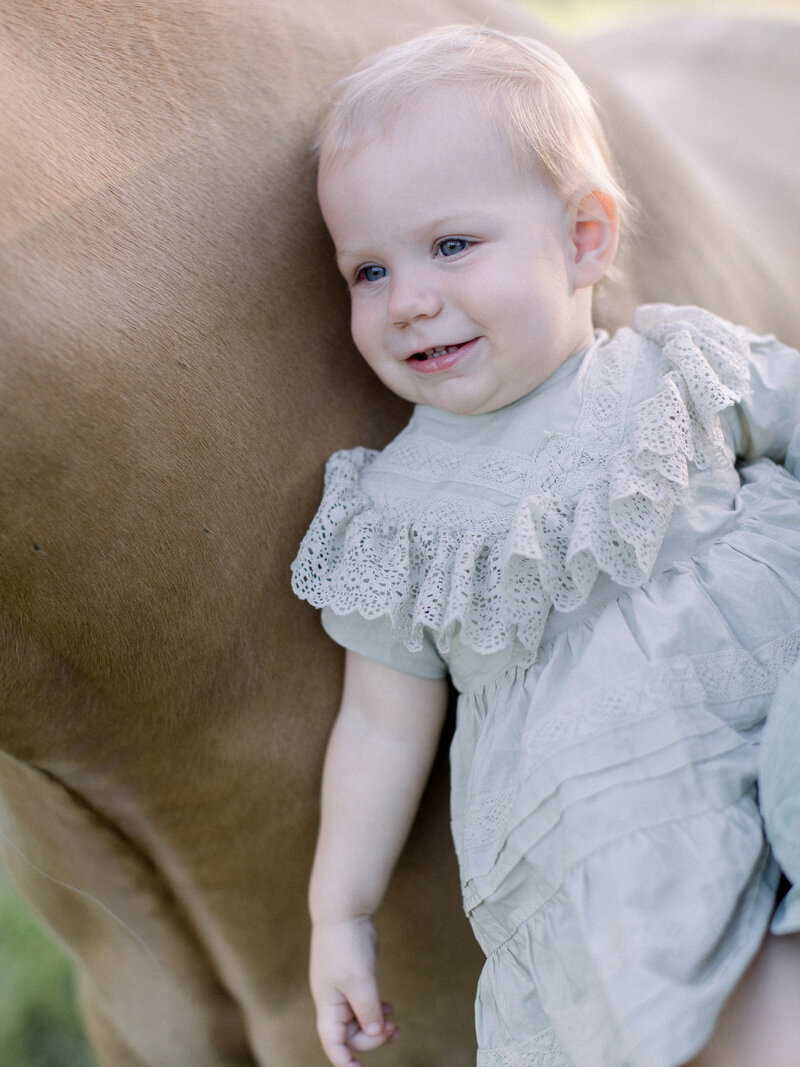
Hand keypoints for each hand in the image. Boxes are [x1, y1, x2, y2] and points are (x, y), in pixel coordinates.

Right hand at [310, 916, 398, 1066]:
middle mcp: (334, 1001)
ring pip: (360, 1021)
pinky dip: (378, 1012)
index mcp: (328, 1005)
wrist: (344, 912)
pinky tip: (391, 1010)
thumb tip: (373, 1034)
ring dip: (378, 1027)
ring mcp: (344, 990)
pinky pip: (366, 1006)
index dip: (345, 1061)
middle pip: (351, 1035)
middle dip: (372, 1039)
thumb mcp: (359, 981)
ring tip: (396, 1025)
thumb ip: (367, 1010)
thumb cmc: (345, 945)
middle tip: (393, 1031)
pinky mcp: (356, 980)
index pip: (333, 1043)